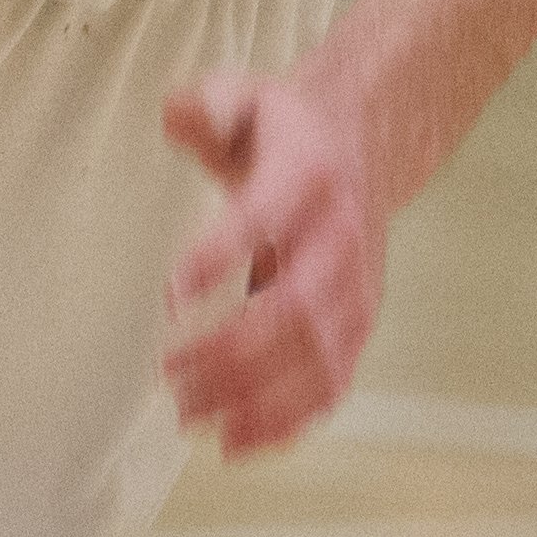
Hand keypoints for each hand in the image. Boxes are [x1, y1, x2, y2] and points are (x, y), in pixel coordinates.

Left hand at [161, 69, 392, 458]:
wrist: (366, 145)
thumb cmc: (286, 130)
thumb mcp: (247, 93)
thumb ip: (209, 103)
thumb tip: (180, 114)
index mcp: (307, 175)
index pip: (263, 217)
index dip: (219, 257)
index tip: (171, 297)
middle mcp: (338, 239)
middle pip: (294, 307)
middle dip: (231, 351)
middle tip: (169, 373)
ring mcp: (355, 289)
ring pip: (315, 358)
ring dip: (254, 397)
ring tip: (191, 417)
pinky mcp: (358, 325)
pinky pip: (332, 384)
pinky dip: (290, 421)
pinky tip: (238, 442)